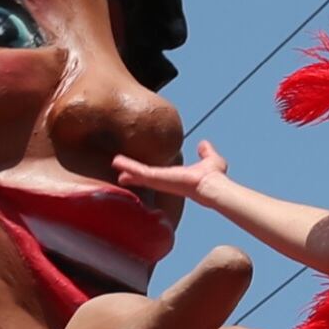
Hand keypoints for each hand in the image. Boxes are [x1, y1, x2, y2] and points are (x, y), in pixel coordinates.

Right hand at [112, 139, 227, 204]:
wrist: (211, 185)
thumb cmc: (213, 177)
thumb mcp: (210, 159)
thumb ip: (206, 152)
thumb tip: (204, 144)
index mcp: (176, 177)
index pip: (159, 174)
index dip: (148, 172)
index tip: (139, 170)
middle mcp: (166, 181)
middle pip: (146, 177)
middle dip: (133, 173)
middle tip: (120, 172)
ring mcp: (160, 181)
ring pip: (140, 174)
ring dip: (127, 168)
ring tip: (114, 162)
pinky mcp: (157, 178)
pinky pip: (139, 172)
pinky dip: (128, 166)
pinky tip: (117, 162)